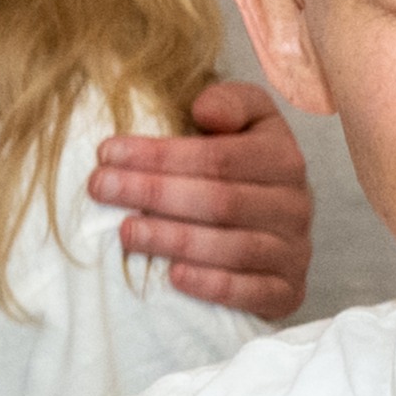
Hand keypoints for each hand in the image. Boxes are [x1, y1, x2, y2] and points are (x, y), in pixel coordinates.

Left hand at [88, 81, 311, 323]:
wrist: (275, 231)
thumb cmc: (240, 168)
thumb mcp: (245, 121)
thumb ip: (230, 103)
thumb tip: (205, 110)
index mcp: (282, 157)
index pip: (220, 157)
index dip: (162, 154)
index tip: (107, 152)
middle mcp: (295, 204)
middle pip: (222, 201)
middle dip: (154, 192)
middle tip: (100, 188)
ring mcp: (294, 250)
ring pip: (235, 247)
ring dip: (175, 240)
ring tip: (126, 232)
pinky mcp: (288, 291)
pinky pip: (254, 292)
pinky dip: (214, 285)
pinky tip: (174, 277)